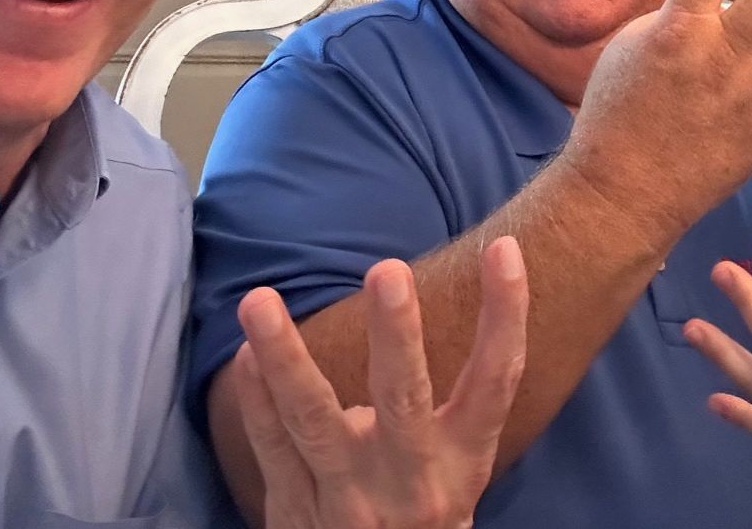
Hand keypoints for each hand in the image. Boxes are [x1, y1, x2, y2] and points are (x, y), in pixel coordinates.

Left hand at [233, 236, 527, 528]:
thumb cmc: (421, 507)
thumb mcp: (454, 462)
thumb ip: (447, 398)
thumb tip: (424, 296)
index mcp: (462, 460)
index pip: (495, 381)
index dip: (505, 315)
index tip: (504, 249)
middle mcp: (410, 482)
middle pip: (404, 400)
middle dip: (396, 335)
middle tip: (388, 271)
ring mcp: (348, 502)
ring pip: (313, 422)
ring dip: (285, 356)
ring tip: (259, 300)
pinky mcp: (296, 517)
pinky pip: (272, 449)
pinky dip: (257, 400)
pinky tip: (245, 355)